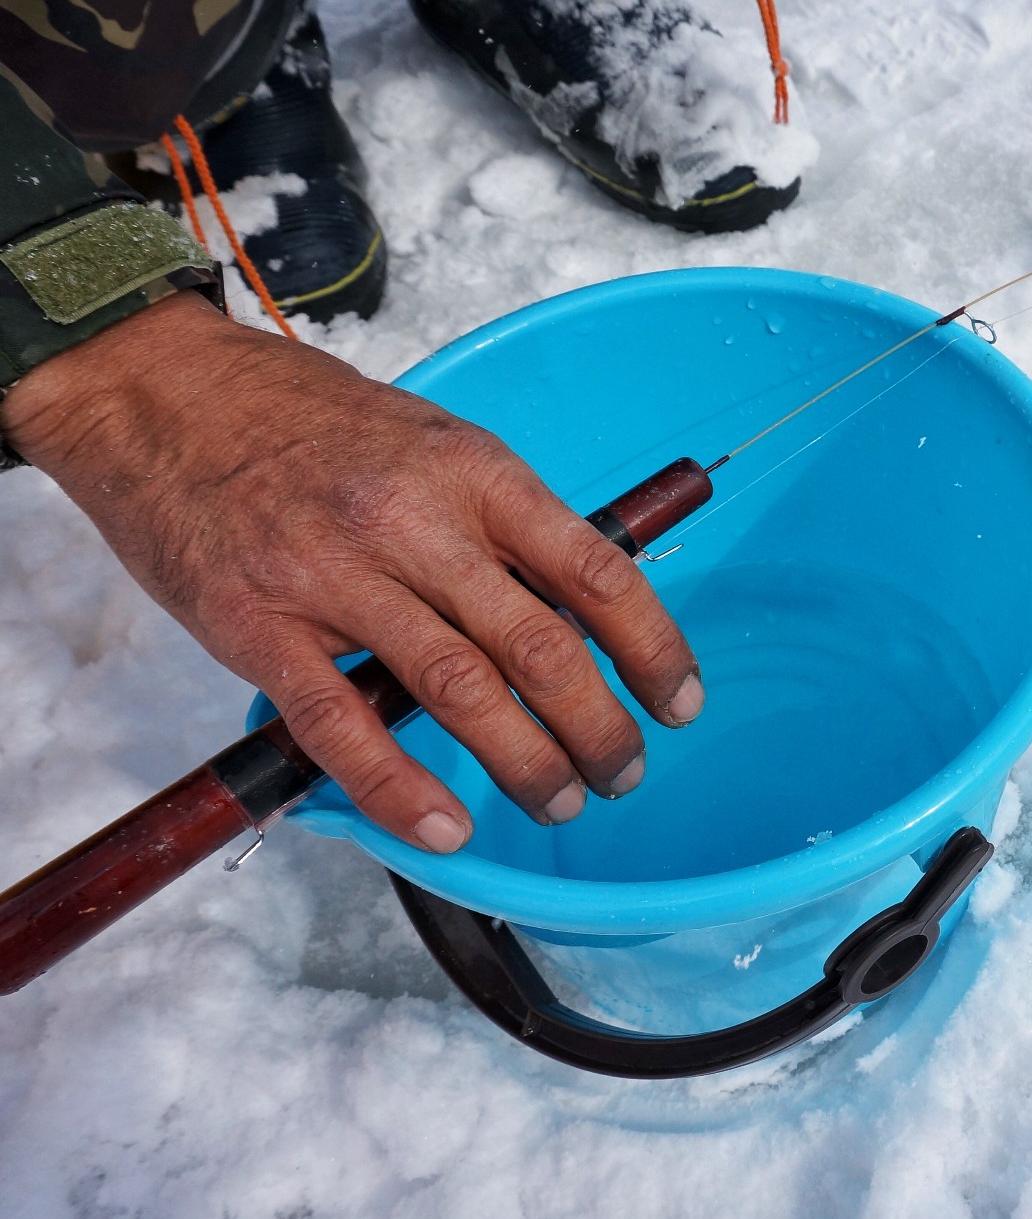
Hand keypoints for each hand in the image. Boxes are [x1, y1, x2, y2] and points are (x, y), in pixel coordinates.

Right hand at [0, 291, 702, 851]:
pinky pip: (342, 725)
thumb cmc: (311, 422)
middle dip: (600, 727)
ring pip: (460, 691)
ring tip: (560, 800)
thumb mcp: (434, 441)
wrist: (166, 392)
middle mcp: (416, 522)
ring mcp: (335, 575)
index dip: (654, 648)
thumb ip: (503, 521)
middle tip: (624, 772)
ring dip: (526, 762)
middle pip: (540, 646)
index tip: (679, 701)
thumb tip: (582, 604)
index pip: (597, 573)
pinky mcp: (261, 625)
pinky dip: (400, 788)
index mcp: (475, 472)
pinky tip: (445, 827)